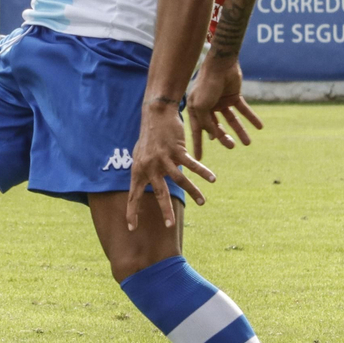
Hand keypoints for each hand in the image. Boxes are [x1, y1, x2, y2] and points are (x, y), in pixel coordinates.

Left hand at [127, 102, 214, 227]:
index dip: (132, 212)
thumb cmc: (149, 136)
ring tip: (203, 202)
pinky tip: (212, 178)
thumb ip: (145, 171)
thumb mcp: (140, 155)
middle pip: (158, 193)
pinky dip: (202, 172)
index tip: (131, 228)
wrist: (155, 114)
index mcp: (139, 170)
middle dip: (165, 210)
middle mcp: (149, 166)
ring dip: (193, 192)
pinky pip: (191, 164)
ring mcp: (163, 158)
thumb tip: (148, 183)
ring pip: (179, 180)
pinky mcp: (176, 150)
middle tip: (170, 226)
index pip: (133, 195)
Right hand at [186, 57, 261, 159]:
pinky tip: (259, 127)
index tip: (198, 158)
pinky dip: (252, 118)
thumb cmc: (207, 84)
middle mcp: (208, 107)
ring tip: (247, 142)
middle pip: (216, 127)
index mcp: (196, 109)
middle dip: (223, 138)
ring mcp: (221, 102)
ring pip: (231, 120)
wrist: (221, 64)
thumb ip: (206, 122)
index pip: (197, 131)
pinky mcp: (234, 96)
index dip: (199, 145)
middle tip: (231, 146)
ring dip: (240, 131)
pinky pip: (244, 110)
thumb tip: (213, 136)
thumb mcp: (201, 106)